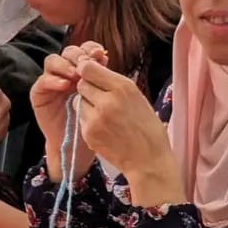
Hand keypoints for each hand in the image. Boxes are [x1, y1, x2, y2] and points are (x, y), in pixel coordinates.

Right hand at [30, 42, 105, 180]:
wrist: (77, 144)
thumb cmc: (90, 120)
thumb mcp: (99, 97)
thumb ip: (100, 78)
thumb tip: (103, 57)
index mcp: (81, 70)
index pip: (83, 49)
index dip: (90, 48)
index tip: (99, 54)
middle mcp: (64, 72)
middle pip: (67, 52)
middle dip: (77, 55)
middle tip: (86, 64)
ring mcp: (51, 81)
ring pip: (52, 61)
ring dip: (64, 65)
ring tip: (75, 76)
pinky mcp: (39, 93)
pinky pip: (42, 81)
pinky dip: (53, 80)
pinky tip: (65, 86)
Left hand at [74, 57, 184, 204]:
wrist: (148, 159)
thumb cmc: (147, 127)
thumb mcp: (137, 97)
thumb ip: (114, 83)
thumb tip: (91, 68)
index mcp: (122, 87)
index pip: (88, 68)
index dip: (88, 71)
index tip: (92, 75)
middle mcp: (107, 100)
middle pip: (81, 84)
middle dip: (88, 88)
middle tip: (100, 97)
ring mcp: (96, 118)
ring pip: (78, 101)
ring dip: (87, 104)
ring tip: (104, 114)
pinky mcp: (88, 133)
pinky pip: (80, 118)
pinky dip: (88, 120)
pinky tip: (103, 127)